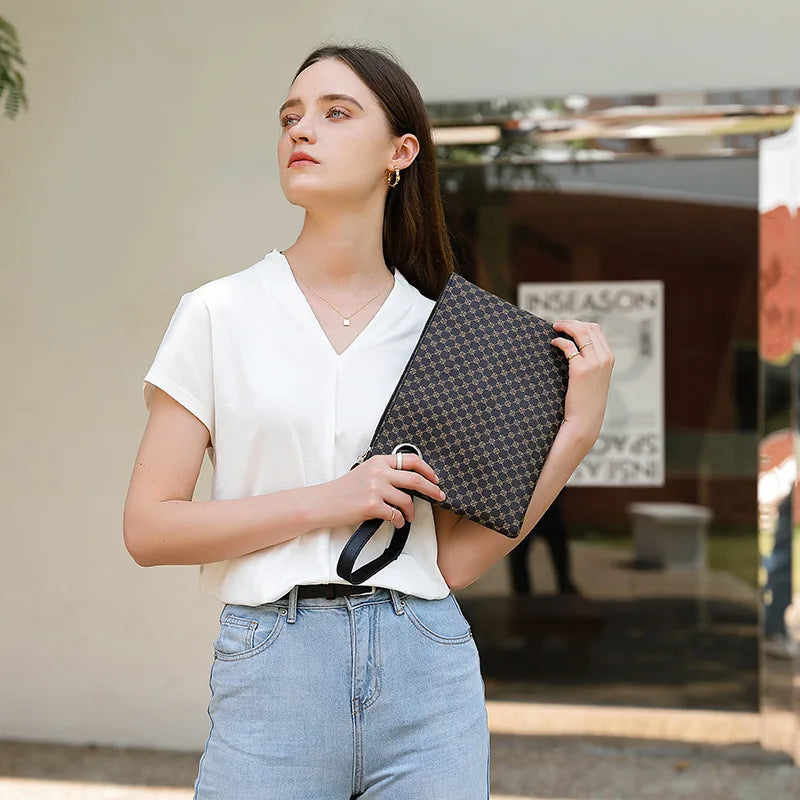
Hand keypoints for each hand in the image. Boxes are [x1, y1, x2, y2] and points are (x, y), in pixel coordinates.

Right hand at [321, 453, 445, 528]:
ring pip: (407, 500)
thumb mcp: (365, 473)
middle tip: (440, 496)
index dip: (427, 470)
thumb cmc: (343, 491)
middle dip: (432, 489)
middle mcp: (379, 472)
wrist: (322, 503)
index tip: (435, 479)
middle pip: (415, 479)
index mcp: (378, 461)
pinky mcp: (372, 505)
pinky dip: (399, 521)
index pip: (411, 460)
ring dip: (411, 512)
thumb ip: (384, 473)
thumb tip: (409, 482)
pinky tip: (397, 523)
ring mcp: (375, 488)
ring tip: (407, 517)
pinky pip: (396, 515)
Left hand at [550, 319, 614, 443]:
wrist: (585, 420)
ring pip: (580, 332)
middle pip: (588, 327)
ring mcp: (594, 363)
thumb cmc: (586, 401)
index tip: (567, 325)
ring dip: (565, 327)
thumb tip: (574, 348)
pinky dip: (560, 341)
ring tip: (554, 329)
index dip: (580, 324)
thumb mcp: (595, 378)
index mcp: (609, 358)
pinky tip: (553, 343)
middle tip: (557, 325)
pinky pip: (569, 346)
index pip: (596, 330)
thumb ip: (591, 362)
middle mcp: (604, 358)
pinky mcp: (581, 370)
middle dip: (571, 322)